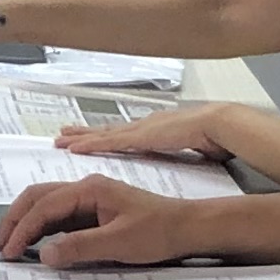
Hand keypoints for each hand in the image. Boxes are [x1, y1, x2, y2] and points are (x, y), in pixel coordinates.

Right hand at [0, 172, 225, 265]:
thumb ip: (79, 247)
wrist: (186, 228)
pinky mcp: (94, 210)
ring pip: (46, 203)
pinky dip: (42, 226)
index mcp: (89, 189)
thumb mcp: (118, 244)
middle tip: (1, 244)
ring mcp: (89, 198)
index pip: (43, 206)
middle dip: (15, 219)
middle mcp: (85, 187)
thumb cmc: (158, 232)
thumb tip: (44, 254)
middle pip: (37, 196)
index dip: (22, 228)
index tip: (9, 251)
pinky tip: (37, 242)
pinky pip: (60, 214)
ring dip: (26, 221)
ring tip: (11, 243)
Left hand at [55, 99, 247, 163]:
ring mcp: (139, 129)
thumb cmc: (213, 135)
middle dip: (86, 132)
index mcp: (156, 129)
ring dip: (81, 137)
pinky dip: (90, 145)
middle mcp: (143, 126)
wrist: (218, 124)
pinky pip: (108, 142)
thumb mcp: (194, 146)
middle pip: (108, 130)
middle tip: (64, 133)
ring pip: (102, 134)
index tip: (93, 136)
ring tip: (61, 139)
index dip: (107, 135)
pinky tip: (75, 148)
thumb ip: (185, 150)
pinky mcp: (138, 137)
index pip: (125, 133)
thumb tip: (189, 155)